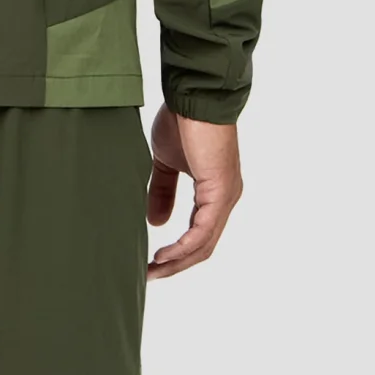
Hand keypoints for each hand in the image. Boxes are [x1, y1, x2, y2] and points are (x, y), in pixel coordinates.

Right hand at [145, 105, 242, 279]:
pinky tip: (164, 254)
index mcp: (214, 193)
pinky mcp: (220, 191)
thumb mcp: (166, 164)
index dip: (176, 253)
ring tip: (152, 270)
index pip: (198, 235)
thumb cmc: (181, 123)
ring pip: (204, 244)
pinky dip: (183, 246)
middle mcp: (225, 199)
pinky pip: (203, 231)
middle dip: (175, 265)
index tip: (150, 264)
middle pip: (203, 247)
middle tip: (148, 276)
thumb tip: (157, 224)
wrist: (193, 98)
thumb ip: (162, 192)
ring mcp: (226, 197)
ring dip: (177, 261)